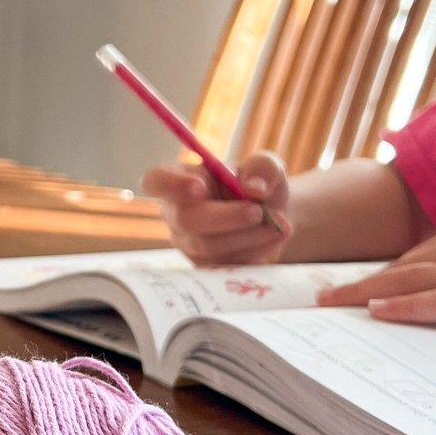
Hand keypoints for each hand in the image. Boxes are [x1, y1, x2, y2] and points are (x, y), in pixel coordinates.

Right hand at [142, 151, 292, 266]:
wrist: (272, 218)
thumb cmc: (258, 186)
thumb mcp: (266, 167)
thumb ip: (263, 168)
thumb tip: (254, 188)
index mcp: (181, 179)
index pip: (156, 181)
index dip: (171, 185)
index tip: (199, 187)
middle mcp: (177, 213)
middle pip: (185, 220)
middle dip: (225, 217)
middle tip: (258, 211)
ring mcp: (189, 244)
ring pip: (209, 246)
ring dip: (249, 235)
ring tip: (279, 224)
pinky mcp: (206, 267)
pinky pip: (225, 264)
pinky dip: (256, 250)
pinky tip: (275, 236)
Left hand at [316, 225, 435, 341]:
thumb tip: (415, 304)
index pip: (398, 264)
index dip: (362, 281)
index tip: (328, 297)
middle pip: (393, 271)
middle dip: (351, 288)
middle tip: (311, 305)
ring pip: (407, 281)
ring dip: (364, 295)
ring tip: (327, 309)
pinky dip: (408, 306)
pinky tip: (380, 312)